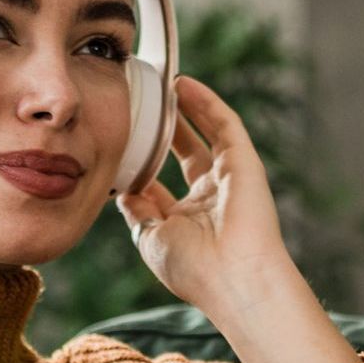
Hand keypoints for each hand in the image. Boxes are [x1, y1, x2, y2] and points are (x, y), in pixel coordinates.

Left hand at [115, 75, 293, 309]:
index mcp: (187, 221)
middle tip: (142, 107)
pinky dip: (205, 103)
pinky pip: (224, 124)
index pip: (160, 187)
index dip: (140, 166)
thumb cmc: (193, 269)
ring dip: (185, 109)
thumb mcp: (151, 239)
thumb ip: (138, 213)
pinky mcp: (244, 162)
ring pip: (207, 133)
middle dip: (164, 131)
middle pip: (185, 154)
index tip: (119, 145)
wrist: (233, 278)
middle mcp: (210, 198)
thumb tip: (123, 192)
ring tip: (162, 85)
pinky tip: (183, 85)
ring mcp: (230, 178)